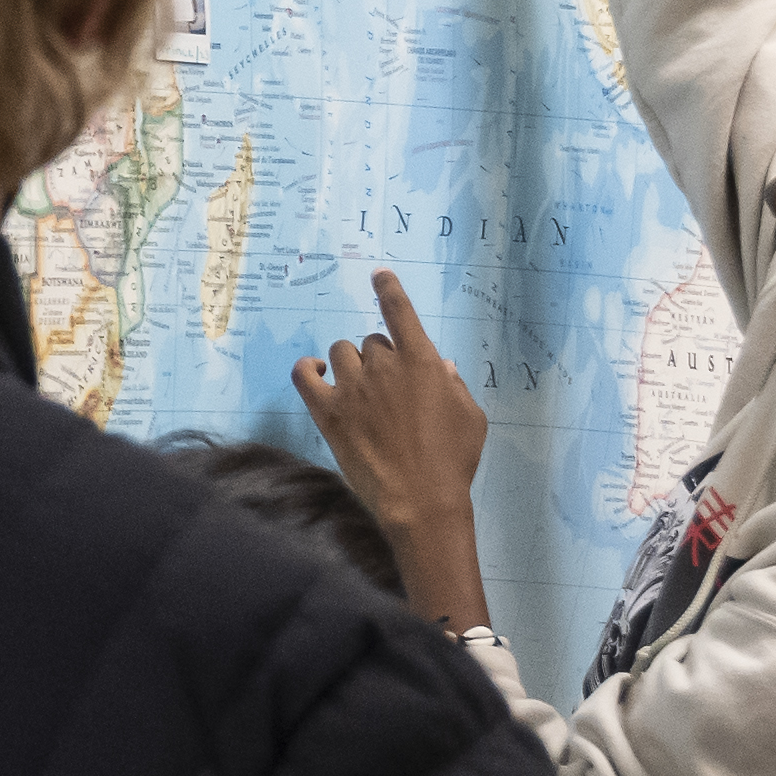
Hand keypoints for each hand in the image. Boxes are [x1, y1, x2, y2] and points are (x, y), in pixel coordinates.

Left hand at [294, 271, 494, 628]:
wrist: (420, 501)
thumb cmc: (453, 461)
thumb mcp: (470, 417)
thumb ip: (454, 384)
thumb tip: (439, 365)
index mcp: (422, 361)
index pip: (399, 311)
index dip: (388, 288)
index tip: (379, 274)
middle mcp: (384, 366)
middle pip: (372, 342)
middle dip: (379, 359)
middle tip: (387, 391)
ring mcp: (353, 387)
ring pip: (341, 352)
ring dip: (349, 365)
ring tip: (357, 389)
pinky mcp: (328, 412)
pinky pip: (304, 374)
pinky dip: (308, 368)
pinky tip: (316, 374)